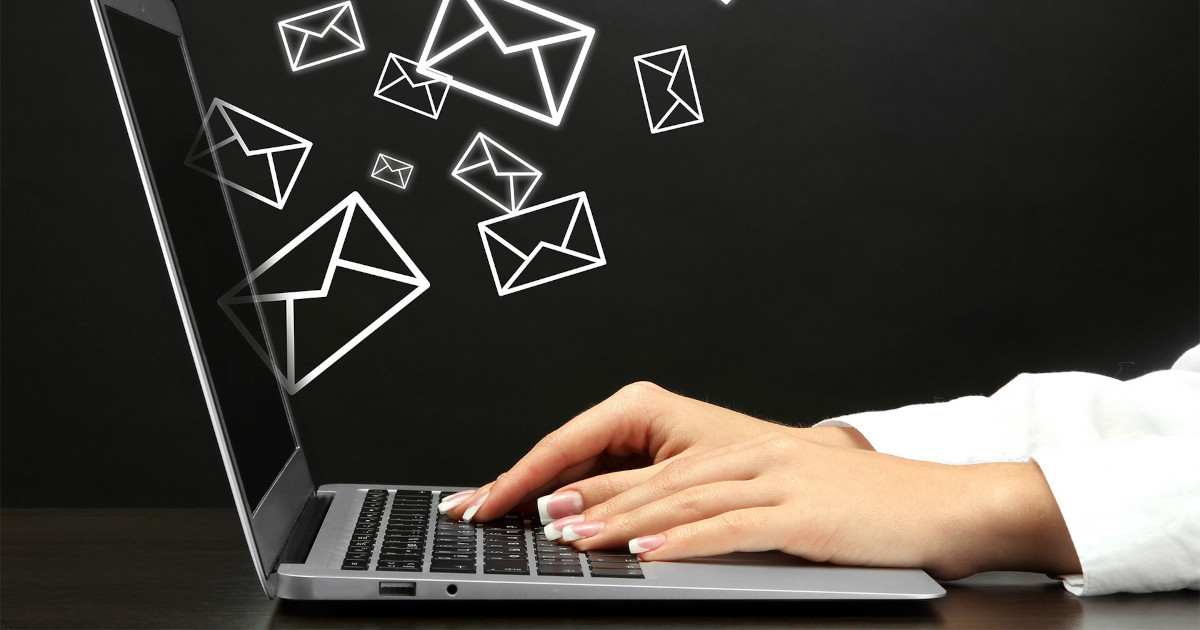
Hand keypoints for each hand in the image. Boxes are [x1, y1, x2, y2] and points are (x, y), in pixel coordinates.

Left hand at [442, 382, 1080, 579]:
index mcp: (731, 449)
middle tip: (520, 516)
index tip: (520, 499)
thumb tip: (647, 530)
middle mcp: (743, 454)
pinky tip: (647, 553)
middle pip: (643, 474)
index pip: (635, 461)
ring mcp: (771, 478)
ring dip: (616, 517)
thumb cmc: (858, 508)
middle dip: (576, 496)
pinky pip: (730, 526)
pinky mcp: (800, 512)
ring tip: (567, 536)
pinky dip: (683, 540)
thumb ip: (716, 507)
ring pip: (677, 496)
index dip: (572, 478)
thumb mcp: (778, 497)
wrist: (939, 504)